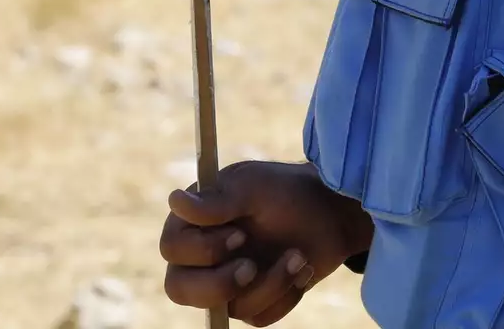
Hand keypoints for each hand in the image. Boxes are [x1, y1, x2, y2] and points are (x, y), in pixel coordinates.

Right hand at [159, 161, 373, 325]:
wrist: (331, 213)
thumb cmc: (287, 191)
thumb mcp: (254, 188)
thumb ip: (217, 201)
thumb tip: (175, 202)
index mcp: (193, 222)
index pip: (172, 249)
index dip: (202, 249)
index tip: (240, 234)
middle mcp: (202, 256)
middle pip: (179, 289)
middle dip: (220, 284)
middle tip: (252, 267)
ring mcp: (226, 281)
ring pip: (228, 306)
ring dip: (270, 283)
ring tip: (298, 256)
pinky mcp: (253, 302)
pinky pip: (258, 317)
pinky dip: (285, 295)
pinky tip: (301, 268)